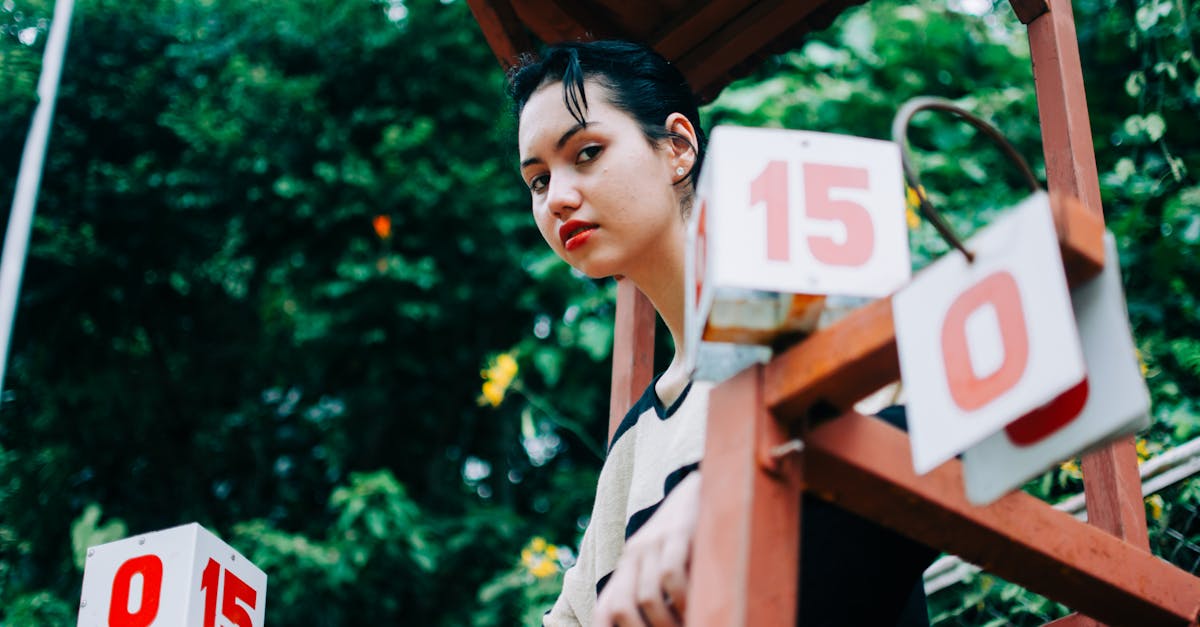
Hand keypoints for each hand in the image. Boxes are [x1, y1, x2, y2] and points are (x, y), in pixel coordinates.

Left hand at [593, 472, 701, 626]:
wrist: (707, 485)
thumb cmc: (690, 539)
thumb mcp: (666, 565)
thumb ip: (655, 593)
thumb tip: (658, 620)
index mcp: (627, 568)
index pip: (605, 611)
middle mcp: (634, 555)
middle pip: (620, 608)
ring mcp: (654, 542)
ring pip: (647, 597)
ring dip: (668, 624)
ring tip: (689, 626)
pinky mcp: (678, 532)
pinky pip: (671, 575)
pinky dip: (682, 600)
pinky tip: (697, 605)